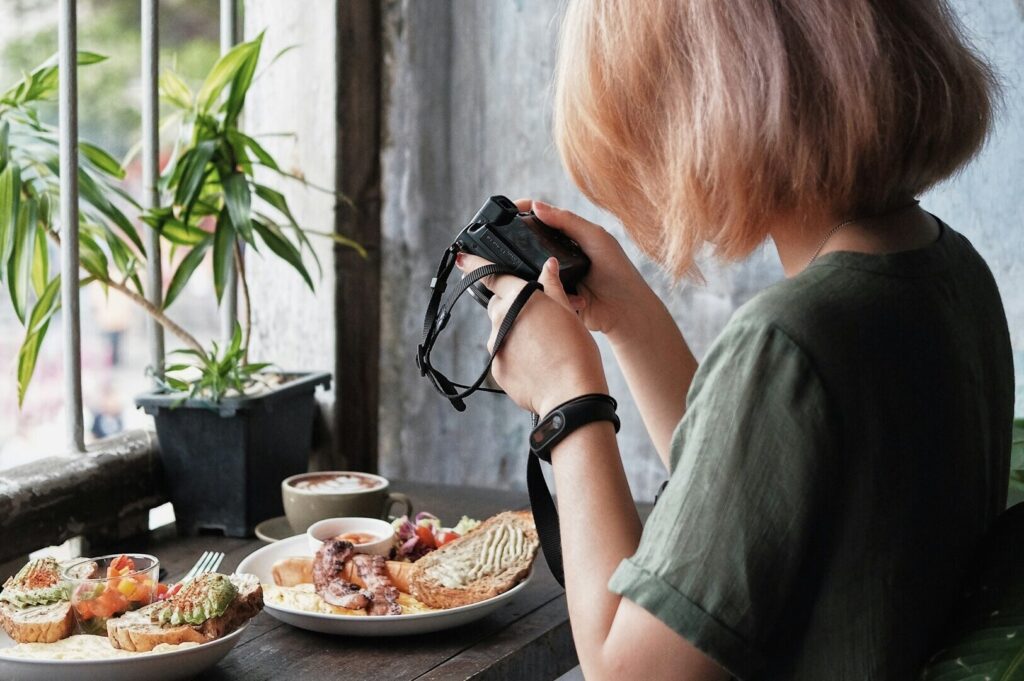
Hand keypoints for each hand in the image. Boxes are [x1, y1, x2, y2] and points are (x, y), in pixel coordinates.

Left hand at [456, 253, 607, 416]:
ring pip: (501, 330)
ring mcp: (495, 345)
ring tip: (544, 346)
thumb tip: (548, 267)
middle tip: (537, 318)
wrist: (570, 394)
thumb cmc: (575, 352)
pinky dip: (516, 355)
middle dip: (511, 305)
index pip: (492, 275)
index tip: (463, 259)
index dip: (475, 264)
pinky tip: (537, 363)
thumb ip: (553, 287)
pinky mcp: (496, 368)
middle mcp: (500, 319)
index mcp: (519, 298)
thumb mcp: (568, 312)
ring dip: (514, 332)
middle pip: (498, 304)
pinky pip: (503, 354)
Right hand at [515, 199, 655, 341]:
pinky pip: (535, 291)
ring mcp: (553, 275)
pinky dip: (540, 289)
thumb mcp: (595, 237)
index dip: (521, 211)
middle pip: (527, 243)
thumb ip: (567, 221)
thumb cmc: (617, 270)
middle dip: (517, 242)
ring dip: (528, 269)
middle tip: (503, 242)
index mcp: (568, 235)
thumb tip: (536, 206)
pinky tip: (549, 290)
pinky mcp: (551, 296)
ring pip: (526, 268)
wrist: (624, 310)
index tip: (505, 211)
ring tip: (532, 270)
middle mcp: (557, 254)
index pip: (539, 218)